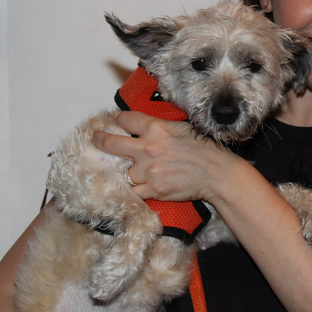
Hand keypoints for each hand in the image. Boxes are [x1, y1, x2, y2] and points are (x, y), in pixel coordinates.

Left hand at [92, 110, 237, 202]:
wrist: (216, 172)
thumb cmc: (204, 147)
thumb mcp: (181, 126)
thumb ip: (159, 126)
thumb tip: (142, 124)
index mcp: (156, 128)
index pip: (124, 120)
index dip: (120, 121)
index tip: (119, 124)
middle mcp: (147, 147)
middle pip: (111, 143)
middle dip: (99, 140)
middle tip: (95, 139)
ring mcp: (148, 170)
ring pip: (123, 171)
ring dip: (127, 171)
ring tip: (134, 170)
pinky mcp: (153, 189)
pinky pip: (131, 191)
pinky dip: (131, 190)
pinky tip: (132, 187)